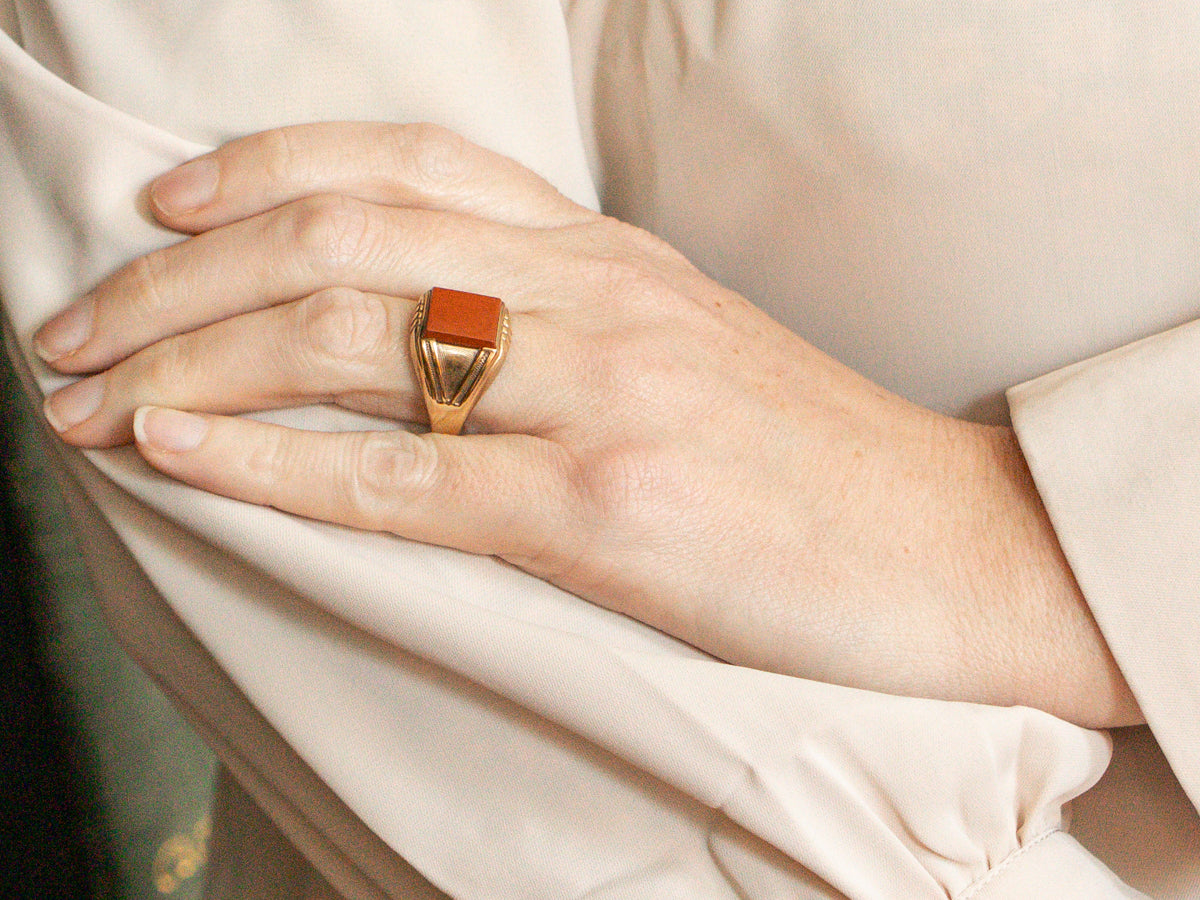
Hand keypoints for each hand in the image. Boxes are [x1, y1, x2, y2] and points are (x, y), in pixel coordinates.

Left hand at [36, 123, 1139, 727]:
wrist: (951, 549)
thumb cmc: (812, 461)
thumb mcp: (684, 347)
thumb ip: (564, 320)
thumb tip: (432, 340)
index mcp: (609, 254)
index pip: (404, 163)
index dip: (262, 170)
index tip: (165, 210)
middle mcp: (595, 297)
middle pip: (341, 241)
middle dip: (173, 280)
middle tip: (70, 323)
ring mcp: (601, 397)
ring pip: (351, 341)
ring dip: (187, 363)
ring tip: (83, 394)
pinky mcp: (607, 513)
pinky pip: (402, 477)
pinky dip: (268, 464)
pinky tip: (174, 452)